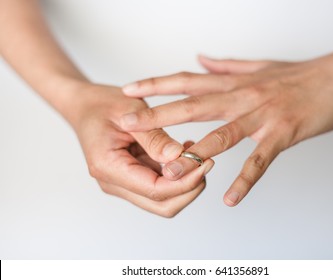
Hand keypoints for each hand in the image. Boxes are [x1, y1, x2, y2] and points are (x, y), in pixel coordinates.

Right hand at [70, 83, 213, 216]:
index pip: (155, 190)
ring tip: (196, 153)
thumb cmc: (103, 105)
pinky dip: (177, 174)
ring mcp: (122, 183)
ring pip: (164, 199)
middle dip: (190, 188)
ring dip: (185, 181)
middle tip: (206, 162)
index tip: (205, 162)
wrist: (85, 105)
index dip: (185, 181)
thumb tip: (179, 156)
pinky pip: (159, 185)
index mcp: (108, 167)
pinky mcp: (131, 178)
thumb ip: (154, 138)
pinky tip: (184, 152)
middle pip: (162, 205)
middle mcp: (114, 183)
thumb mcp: (130, 112)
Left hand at [120, 52, 332, 206]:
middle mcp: (241, 97)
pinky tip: (230, 198)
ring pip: (221, 134)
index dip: (156, 85)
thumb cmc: (298, 75)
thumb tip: (201, 58)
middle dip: (158, 115)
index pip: (187, 81)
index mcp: (233, 84)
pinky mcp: (282, 133)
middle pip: (193, 105)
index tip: (129, 89)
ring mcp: (261, 115)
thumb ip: (225, 65)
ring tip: (169, 170)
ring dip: (194, 153)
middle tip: (128, 123)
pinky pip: (259, 160)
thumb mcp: (257, 66)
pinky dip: (245, 179)